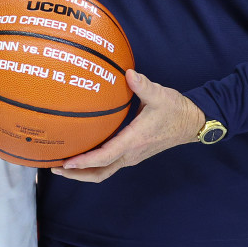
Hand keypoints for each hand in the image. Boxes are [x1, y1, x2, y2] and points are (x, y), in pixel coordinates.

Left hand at [49, 70, 203, 182]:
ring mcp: (132, 156)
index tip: (67, 163)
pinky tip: (83, 154)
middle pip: (100, 172)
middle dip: (77, 174)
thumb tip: (129, 73)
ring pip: (104, 171)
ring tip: (64, 165)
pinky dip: (94, 165)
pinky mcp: (133, 154)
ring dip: (84, 172)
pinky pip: (110, 164)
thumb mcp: (160, 95)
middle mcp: (131, 154)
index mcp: (134, 141)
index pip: (105, 157)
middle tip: (55, 167)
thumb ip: (143, 85)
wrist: (192, 122)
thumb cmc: (175, 109)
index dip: (84, 162)